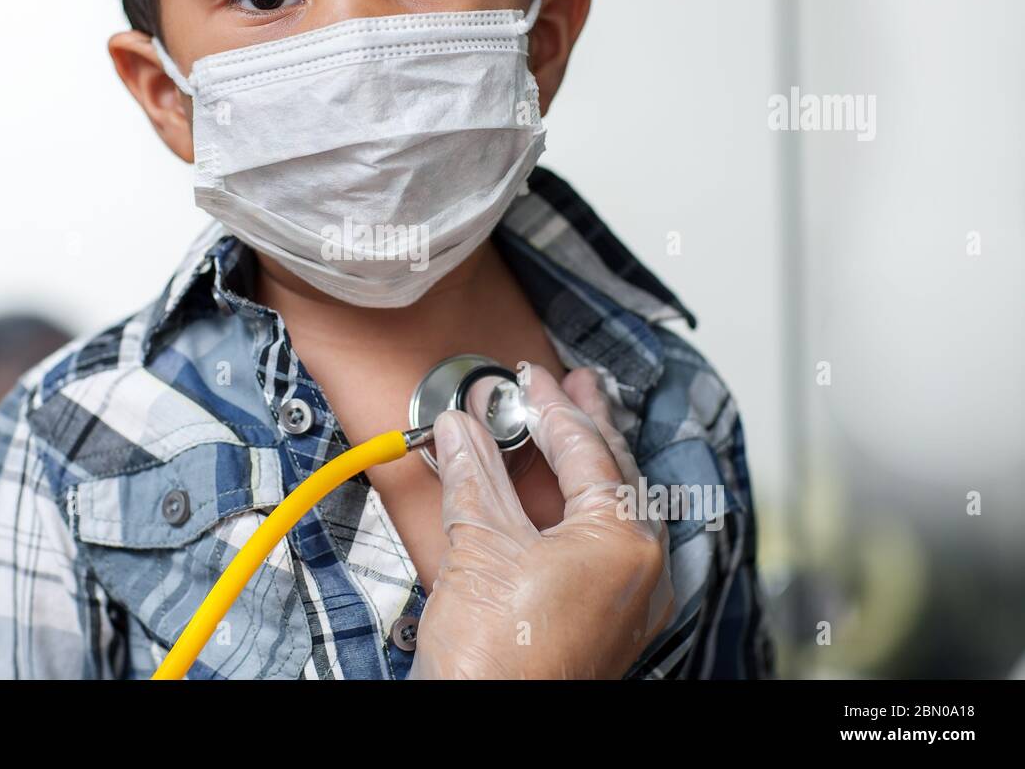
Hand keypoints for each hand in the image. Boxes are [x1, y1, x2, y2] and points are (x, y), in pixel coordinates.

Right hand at [407, 362, 673, 678]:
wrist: (484, 724)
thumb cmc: (497, 661)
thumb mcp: (480, 545)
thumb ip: (476, 474)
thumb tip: (462, 430)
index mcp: (623, 542)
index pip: (589, 451)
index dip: (552, 406)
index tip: (529, 379)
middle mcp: (641, 570)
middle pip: (617, 473)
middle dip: (587, 423)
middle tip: (571, 383)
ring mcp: (629, 600)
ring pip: (616, 508)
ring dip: (588, 462)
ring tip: (568, 424)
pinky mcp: (608, 621)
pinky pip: (605, 544)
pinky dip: (580, 507)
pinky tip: (556, 494)